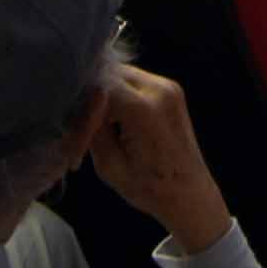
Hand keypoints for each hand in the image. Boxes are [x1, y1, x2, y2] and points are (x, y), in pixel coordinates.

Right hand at [88, 67, 230, 254]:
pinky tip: (118, 120)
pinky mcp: (172, 88)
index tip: (76, 134)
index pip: (97, 88)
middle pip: (109, 73)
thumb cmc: (149, 188)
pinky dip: (121, 93)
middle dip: (92, 96)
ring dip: (106, 93)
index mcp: (143, 109)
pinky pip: (135, 80)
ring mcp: (168, 85)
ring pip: (121, 73)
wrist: (190, 194)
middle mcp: (159, 88)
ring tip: (101, 126)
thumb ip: (93, 127)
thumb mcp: (109, 165)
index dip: (81, 107)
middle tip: (84, 127)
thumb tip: (80, 101)